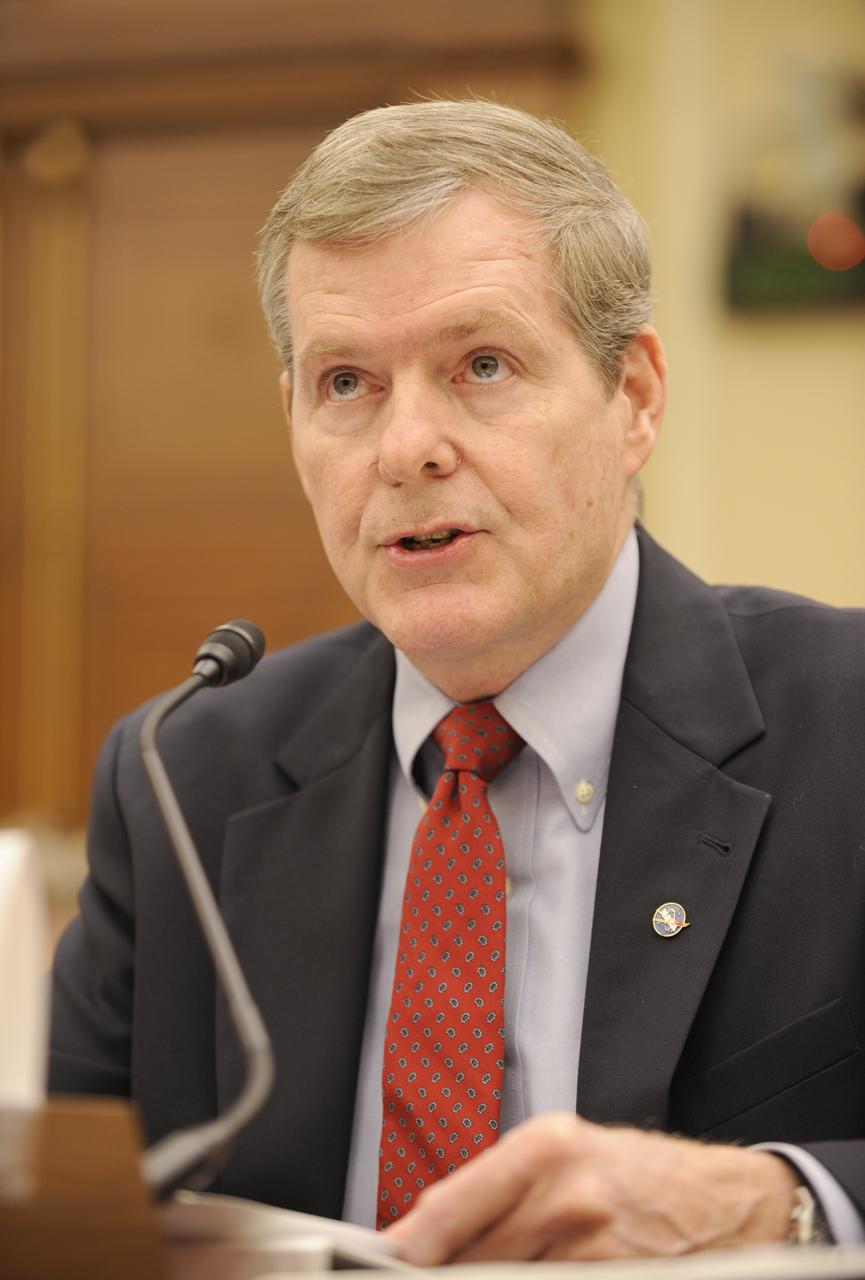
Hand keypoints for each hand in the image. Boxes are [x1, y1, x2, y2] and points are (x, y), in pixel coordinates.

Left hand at [386, 1111, 798, 1263]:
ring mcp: (595, 1249)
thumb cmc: (631, 1173)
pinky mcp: (618, 1278)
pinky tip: (540, 1275)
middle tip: (433, 1272)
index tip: (394, 1259)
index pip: (450, 1208)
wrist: (719, 1202)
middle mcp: (567, 1196)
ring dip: (498, 1279)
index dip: (413, 1246)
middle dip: (449, 1272)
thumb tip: (418, 1235)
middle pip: (474, 1259)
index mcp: (544, 1148)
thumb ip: (491, 1189)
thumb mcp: (560, 1154)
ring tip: (514, 1265)